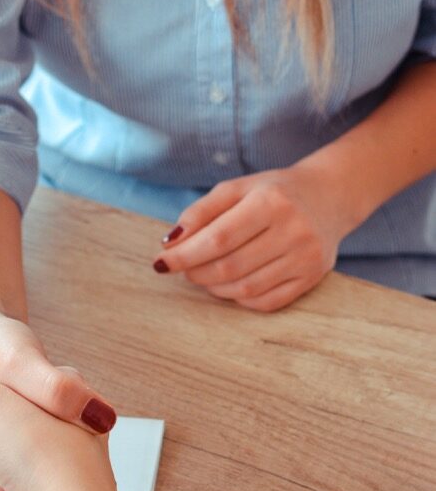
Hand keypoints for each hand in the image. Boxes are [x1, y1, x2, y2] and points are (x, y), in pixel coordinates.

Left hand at [152, 164, 355, 310]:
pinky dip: (239, 297)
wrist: (331, 196)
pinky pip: (266, 302)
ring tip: (204, 274)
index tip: (160, 262)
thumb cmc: (273, 192)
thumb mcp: (236, 188)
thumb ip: (200, 212)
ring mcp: (306, 258)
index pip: (218, 239)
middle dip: (196, 271)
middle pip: (229, 267)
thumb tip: (170, 242)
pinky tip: (230, 284)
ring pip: (245, 288)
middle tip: (183, 267)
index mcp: (272, 202)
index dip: (184, 255)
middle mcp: (293, 231)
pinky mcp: (312, 278)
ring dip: (214, 287)